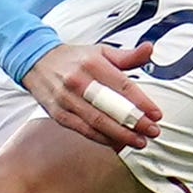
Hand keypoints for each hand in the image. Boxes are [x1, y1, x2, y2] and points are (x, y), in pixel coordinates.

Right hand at [22, 41, 162, 150]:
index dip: (142, 102)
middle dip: (134, 123)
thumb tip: (150, 49)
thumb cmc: (74, 58)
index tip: (157, 114)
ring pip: (97, 122)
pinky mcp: (58, 113)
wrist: (36, 62)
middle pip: (111, 107)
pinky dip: (101, 139)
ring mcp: (66, 99)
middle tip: (152, 131)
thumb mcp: (101, 51)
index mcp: (93, 63)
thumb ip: (127, 55)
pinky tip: (117, 143)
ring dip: (120, 135)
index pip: (123, 86)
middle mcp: (79, 81)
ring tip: (138, 141)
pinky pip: (83, 130)